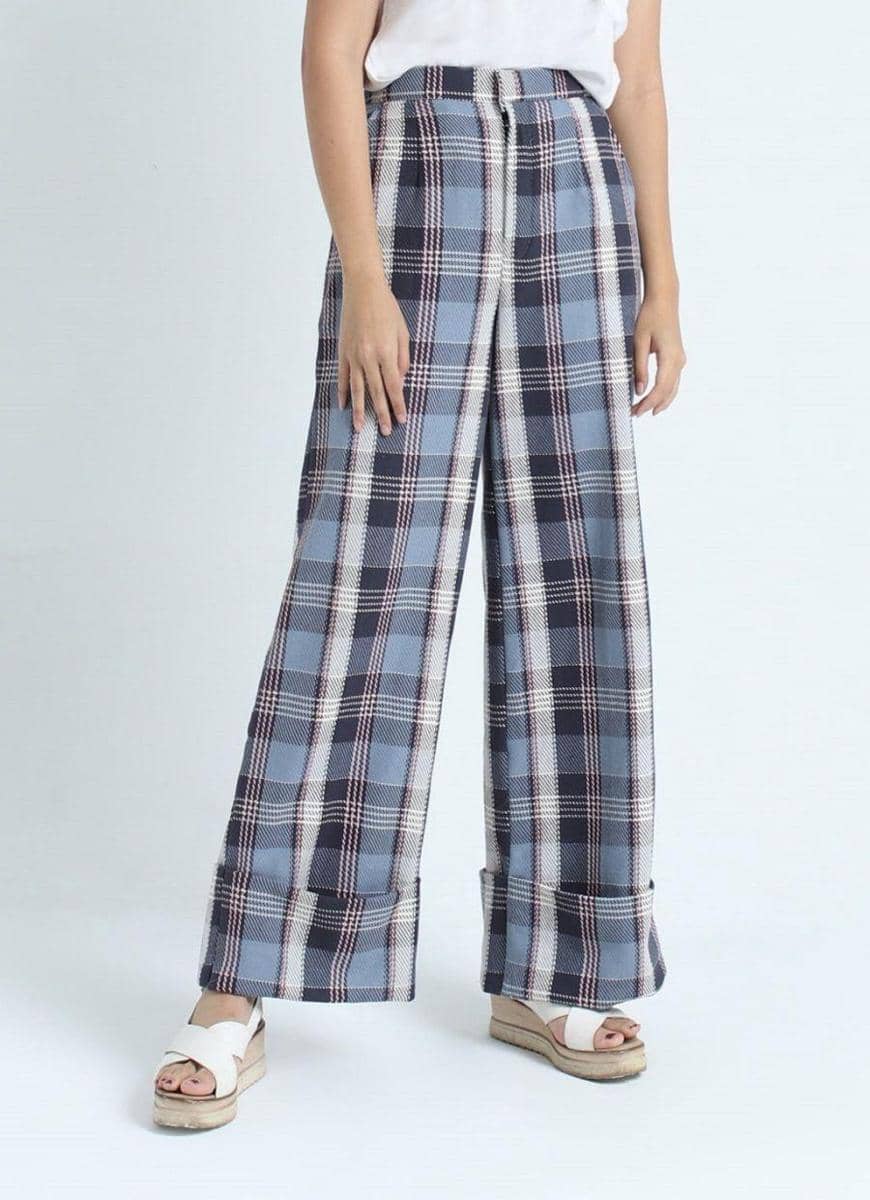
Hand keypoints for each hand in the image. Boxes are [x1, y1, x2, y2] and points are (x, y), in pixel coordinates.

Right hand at [337, 273, 410, 434]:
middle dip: (381, 413)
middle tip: (386, 431)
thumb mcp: (402, 333)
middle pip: (376, 392)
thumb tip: (399, 382)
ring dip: (359, 410)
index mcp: (385, 352)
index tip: (402, 419)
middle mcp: (368, 357)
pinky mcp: (343, 351)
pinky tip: (343, 405)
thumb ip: (402, 359)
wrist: (363, 289)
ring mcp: (353, 355)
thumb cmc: (387, 309)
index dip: (398, 404)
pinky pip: (342, 376)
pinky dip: (342, 392)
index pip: (393, 386)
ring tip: (359, 427)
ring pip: (356, 389)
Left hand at [632, 294, 686, 416]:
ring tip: (644, 411)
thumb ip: (639, 367)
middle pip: (668, 392)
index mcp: (670, 357)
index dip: (648, 402)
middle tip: (635, 414)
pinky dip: (665, 393)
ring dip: (659, 401)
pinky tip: (654, 399)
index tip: (636, 411)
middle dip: (652, 405)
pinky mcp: (678, 358)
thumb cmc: (649, 317)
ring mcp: (680, 360)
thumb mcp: (639, 342)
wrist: (665, 300)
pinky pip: (673, 381)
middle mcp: (679, 361)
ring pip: (673, 389)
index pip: (660, 388)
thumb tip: (639, 391)